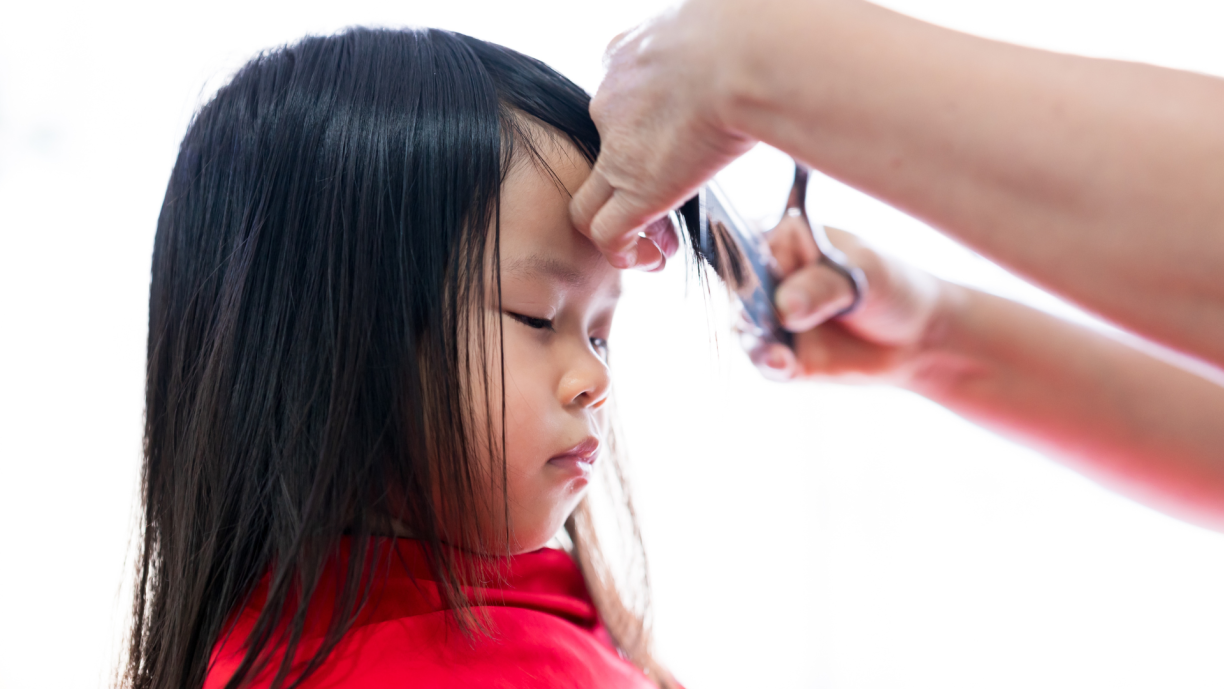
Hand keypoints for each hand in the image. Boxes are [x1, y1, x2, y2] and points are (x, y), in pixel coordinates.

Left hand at [570, 0, 761, 268]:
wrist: (743, 49)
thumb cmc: (749, 30)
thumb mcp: (720, 29)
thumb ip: (717, 52)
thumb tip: (756, 63)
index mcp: (629, 57)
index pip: (617, 101)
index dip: (636, 132)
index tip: (671, 147)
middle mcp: (611, 101)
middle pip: (603, 150)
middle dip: (628, 178)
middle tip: (664, 198)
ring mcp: (617, 148)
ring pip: (591, 199)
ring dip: (618, 225)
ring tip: (655, 241)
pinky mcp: (636, 188)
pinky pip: (607, 232)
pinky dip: (622, 252)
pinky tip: (649, 259)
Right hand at [755, 218, 950, 384]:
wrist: (917, 337)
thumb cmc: (891, 286)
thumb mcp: (864, 274)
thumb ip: (822, 287)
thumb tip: (786, 307)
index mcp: (784, 240)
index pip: (745, 241)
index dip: (736, 255)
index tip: (744, 272)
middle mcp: (770, 279)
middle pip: (738, 288)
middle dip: (746, 303)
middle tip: (767, 315)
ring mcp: (772, 319)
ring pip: (745, 327)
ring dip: (756, 339)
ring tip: (779, 350)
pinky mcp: (781, 355)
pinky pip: (763, 359)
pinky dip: (769, 363)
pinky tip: (783, 364)